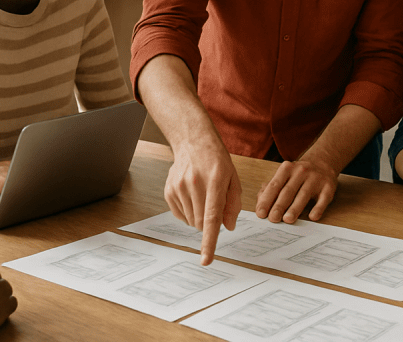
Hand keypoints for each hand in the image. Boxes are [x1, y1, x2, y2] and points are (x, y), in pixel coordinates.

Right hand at [165, 142, 241, 265]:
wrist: (194, 142)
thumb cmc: (217, 161)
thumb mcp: (233, 179)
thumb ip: (233, 204)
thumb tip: (228, 227)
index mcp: (215, 181)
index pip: (212, 217)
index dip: (209, 241)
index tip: (206, 260)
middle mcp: (195, 184)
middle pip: (201, 223)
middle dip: (209, 222)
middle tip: (213, 203)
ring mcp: (179, 187)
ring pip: (191, 221)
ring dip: (198, 216)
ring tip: (202, 194)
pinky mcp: (169, 190)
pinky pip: (180, 215)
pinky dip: (188, 212)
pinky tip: (191, 195)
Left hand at [256, 158, 338, 223]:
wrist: (322, 162)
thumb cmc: (298, 174)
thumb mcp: (284, 175)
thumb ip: (271, 188)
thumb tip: (260, 203)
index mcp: (287, 168)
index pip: (275, 185)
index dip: (267, 200)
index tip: (261, 213)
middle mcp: (301, 171)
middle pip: (288, 191)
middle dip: (279, 206)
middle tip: (273, 219)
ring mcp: (316, 178)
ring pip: (303, 195)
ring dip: (295, 208)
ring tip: (288, 219)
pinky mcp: (328, 187)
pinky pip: (323, 199)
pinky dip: (318, 208)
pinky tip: (312, 217)